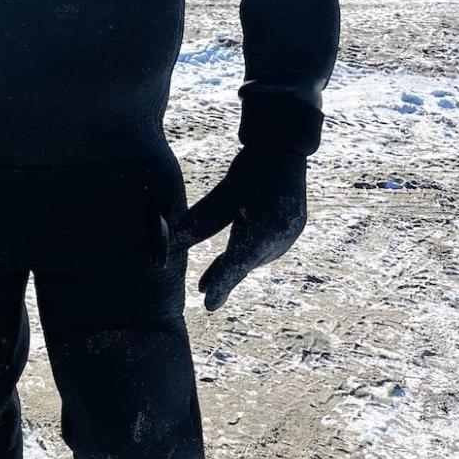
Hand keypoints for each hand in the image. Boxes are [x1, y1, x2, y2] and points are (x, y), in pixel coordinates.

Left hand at [169, 147, 306, 310]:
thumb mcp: (224, 194)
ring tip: (206, 283)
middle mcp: (280, 240)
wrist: (286, 152)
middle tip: (204, 295)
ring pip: (251, 258)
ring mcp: (288, 237)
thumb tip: (170, 244)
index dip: (221, 286)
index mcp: (264, 232)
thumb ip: (200, 222)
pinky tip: (229, 261)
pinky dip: (243, 255)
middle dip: (223, 278)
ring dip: (231, 267)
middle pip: (244, 264)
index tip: (209, 305)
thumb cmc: (253, 170)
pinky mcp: (289, 231)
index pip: (236, 265)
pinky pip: (261, 250)